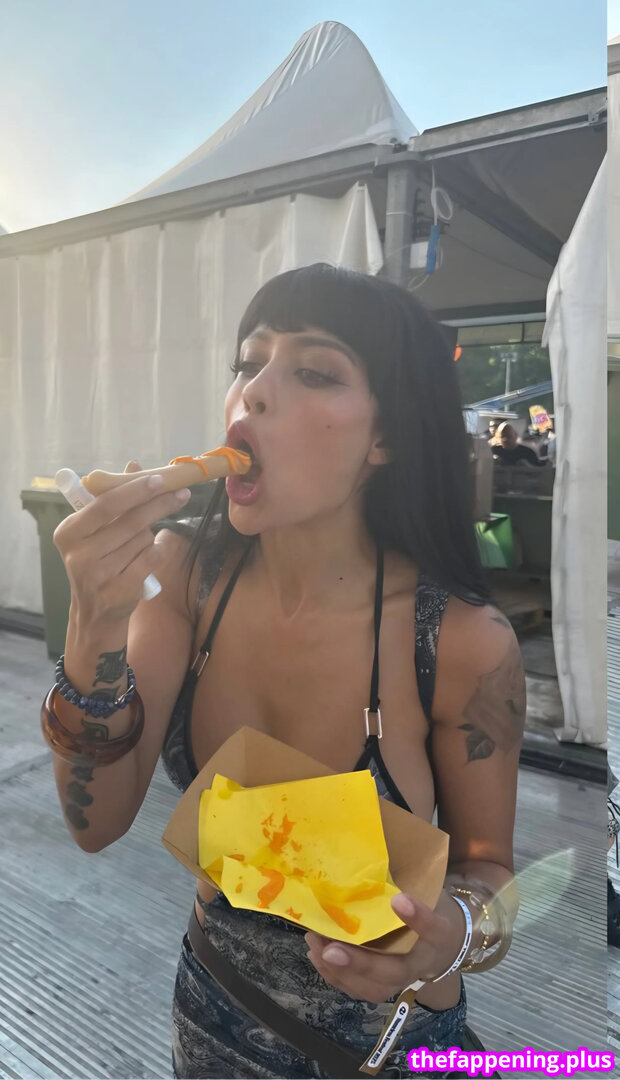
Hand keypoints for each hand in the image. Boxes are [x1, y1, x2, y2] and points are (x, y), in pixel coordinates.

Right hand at [53, 458, 190, 624]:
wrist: (95, 613)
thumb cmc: (98, 562)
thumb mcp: (96, 532)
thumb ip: (114, 499)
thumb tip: (134, 464)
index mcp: (68, 533)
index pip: (105, 504)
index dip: (135, 490)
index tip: (160, 479)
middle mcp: (78, 554)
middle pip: (130, 521)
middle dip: (159, 505)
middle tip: (181, 493)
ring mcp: (98, 575)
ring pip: (143, 540)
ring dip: (151, 536)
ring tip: (144, 541)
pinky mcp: (118, 591)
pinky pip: (152, 559)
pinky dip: (159, 550)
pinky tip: (155, 550)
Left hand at [304, 890, 464, 1003]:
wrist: (444, 946)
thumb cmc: (432, 908)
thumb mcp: (430, 890)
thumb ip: (409, 879)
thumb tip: (373, 846)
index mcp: (441, 935)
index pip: (435, 930)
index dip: (419, 918)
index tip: (398, 899)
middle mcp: (422, 964)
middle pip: (394, 971)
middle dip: (361, 963)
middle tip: (331, 949)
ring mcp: (403, 980)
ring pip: (374, 988)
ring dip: (341, 971)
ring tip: (316, 946)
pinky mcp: (386, 986)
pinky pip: (360, 990)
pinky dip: (336, 976)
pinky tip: (316, 955)